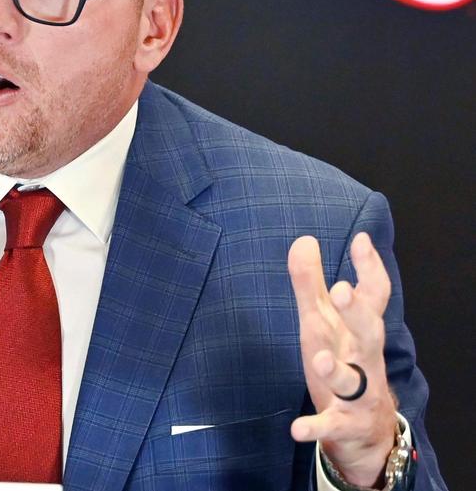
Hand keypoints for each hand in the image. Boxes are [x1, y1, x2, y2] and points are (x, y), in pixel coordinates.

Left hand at [288, 233, 396, 486]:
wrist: (366, 431)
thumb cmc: (344, 363)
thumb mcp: (322, 323)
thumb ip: (312, 284)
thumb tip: (304, 240)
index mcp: (360, 332)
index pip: (375, 298)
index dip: (371, 269)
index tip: (361, 240)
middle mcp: (364, 360)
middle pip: (370, 334)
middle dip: (358, 314)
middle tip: (343, 290)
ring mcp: (358, 395)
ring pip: (354, 382)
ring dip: (338, 371)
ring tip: (320, 359)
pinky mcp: (343, 424)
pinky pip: (331, 425)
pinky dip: (315, 426)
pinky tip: (297, 428)